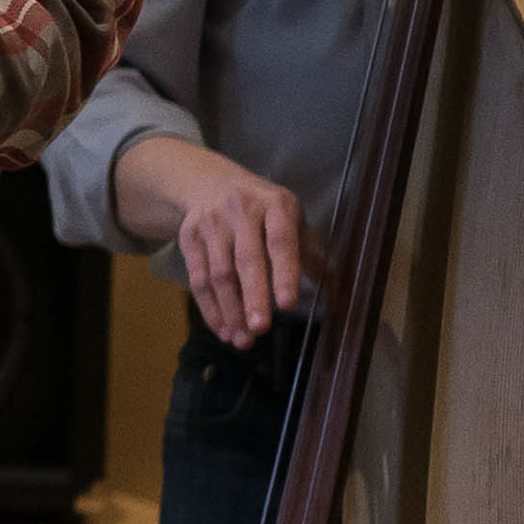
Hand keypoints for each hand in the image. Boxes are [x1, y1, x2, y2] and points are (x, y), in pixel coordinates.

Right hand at [112, 135, 312, 342]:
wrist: (209, 183)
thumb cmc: (262, 209)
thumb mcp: (290, 219)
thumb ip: (309, 252)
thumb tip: (334, 289)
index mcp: (275, 205)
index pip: (280, 242)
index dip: (284, 273)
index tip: (288, 304)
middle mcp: (240, 211)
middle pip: (245, 260)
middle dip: (252, 297)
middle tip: (260, 329)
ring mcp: (211, 224)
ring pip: (218, 274)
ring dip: (230, 310)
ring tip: (242, 341)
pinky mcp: (189, 238)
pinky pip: (197, 279)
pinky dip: (210, 308)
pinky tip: (223, 329)